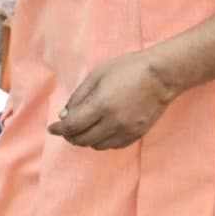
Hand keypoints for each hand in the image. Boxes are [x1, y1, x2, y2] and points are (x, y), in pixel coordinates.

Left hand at [47, 50, 179, 149]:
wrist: (162, 75)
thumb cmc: (128, 69)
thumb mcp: (97, 76)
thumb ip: (79, 97)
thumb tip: (64, 116)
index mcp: (102, 105)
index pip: (72, 126)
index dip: (58, 129)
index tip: (51, 128)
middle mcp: (114, 122)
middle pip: (83, 140)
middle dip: (70, 136)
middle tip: (65, 129)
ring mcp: (128, 130)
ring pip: (98, 146)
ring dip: (86, 140)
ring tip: (82, 129)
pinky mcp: (138, 134)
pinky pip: (113, 146)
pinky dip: (102, 142)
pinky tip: (99, 131)